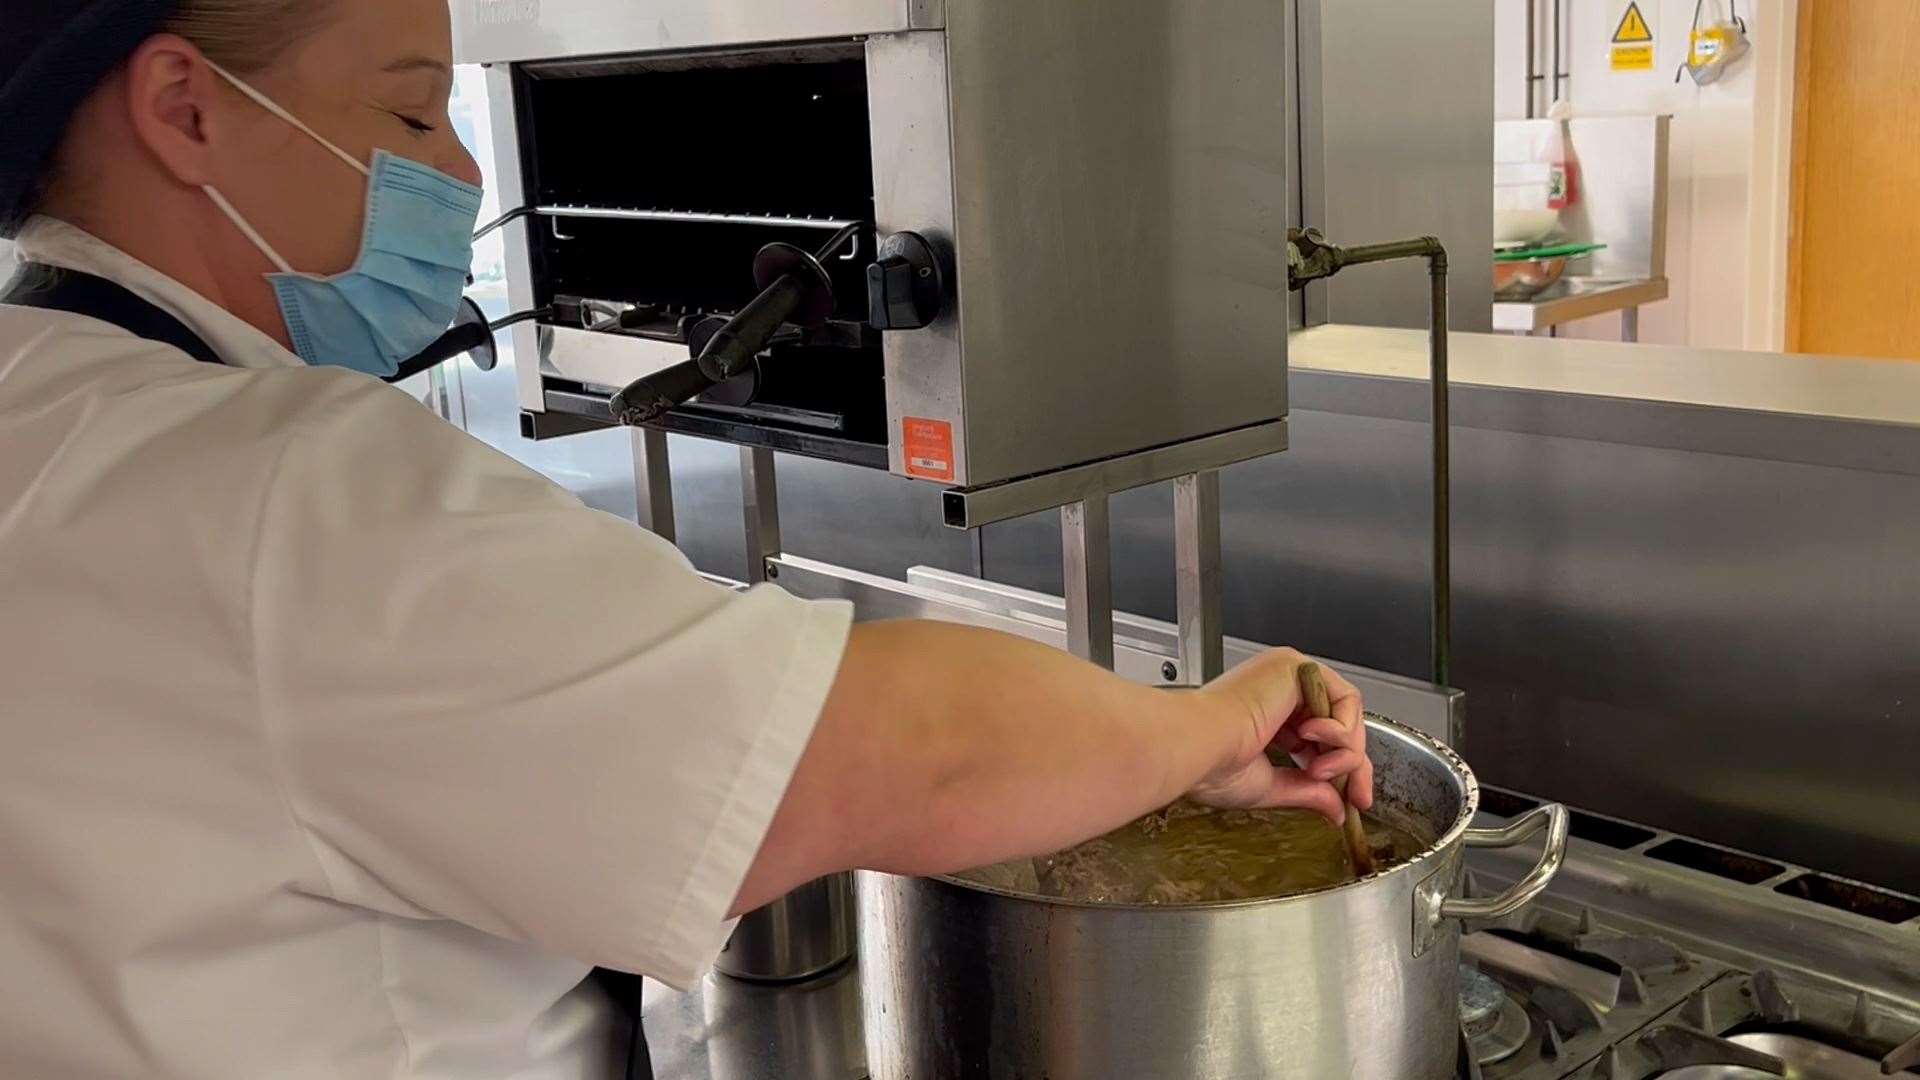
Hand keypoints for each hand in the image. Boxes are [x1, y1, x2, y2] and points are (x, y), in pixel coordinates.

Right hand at [1184, 648, 1372, 824]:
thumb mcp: (1270, 786)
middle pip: (1340, 725)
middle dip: (1353, 765)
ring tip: (1320, 771)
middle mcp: (1278, 691)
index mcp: (1266, 714)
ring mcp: (1287, 676)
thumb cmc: (1211, 764)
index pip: (1321, 740)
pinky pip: (1344, 698)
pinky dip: (1340, 730)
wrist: (1196, 746)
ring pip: (1347, 713)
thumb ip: (1307, 792)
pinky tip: (1312, 742)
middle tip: (1354, 795)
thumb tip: (1337, 810)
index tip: (1353, 800)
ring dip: (1344, 751)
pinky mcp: (1295, 667)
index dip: (1342, 770)